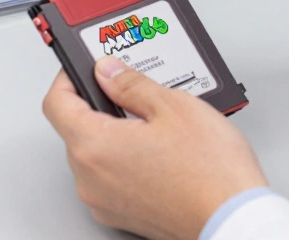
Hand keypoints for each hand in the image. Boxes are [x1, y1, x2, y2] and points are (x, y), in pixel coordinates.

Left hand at [42, 57, 266, 239]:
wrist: (232, 220)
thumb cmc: (210, 172)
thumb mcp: (173, 106)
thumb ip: (131, 84)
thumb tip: (108, 71)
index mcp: (94, 146)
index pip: (56, 102)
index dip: (69, 78)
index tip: (88, 68)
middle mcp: (89, 179)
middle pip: (76, 129)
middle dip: (100, 106)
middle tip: (133, 91)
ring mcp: (103, 202)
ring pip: (95, 155)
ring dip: (115, 134)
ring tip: (156, 125)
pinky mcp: (120, 216)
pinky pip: (110, 178)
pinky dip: (125, 161)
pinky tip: (159, 152)